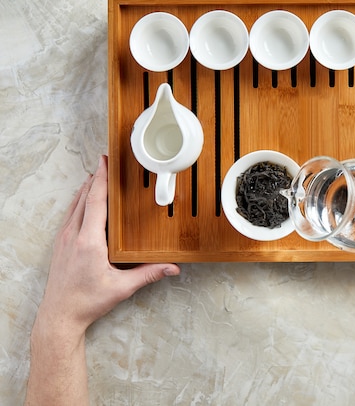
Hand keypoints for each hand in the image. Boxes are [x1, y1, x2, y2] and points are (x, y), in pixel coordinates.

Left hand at [37, 155, 179, 334]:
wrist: (59, 315)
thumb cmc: (87, 302)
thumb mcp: (122, 288)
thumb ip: (149, 274)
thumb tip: (172, 267)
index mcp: (89, 242)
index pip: (95, 202)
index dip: (101, 180)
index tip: (105, 164)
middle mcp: (73, 236)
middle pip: (84, 198)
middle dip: (95, 178)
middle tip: (106, 162)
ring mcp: (64, 239)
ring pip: (74, 205)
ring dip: (86, 188)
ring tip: (97, 176)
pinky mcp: (60, 245)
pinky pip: (70, 215)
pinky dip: (78, 201)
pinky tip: (84, 200)